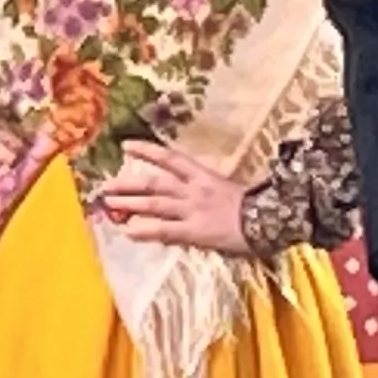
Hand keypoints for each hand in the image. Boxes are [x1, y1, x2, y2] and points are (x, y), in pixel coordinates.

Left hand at [98, 139, 249, 253]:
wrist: (271, 220)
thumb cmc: (254, 206)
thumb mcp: (228, 190)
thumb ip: (208, 189)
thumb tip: (192, 190)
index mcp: (203, 176)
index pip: (169, 158)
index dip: (147, 151)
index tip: (126, 146)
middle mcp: (193, 190)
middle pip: (154, 183)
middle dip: (128, 183)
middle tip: (106, 185)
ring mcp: (192, 210)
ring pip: (154, 204)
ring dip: (129, 203)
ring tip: (109, 204)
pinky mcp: (194, 231)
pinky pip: (164, 230)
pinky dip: (145, 230)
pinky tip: (129, 232)